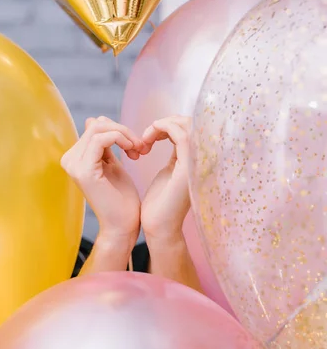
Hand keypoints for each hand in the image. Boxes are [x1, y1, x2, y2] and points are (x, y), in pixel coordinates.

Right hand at [61, 116, 142, 250]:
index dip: (119, 130)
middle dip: (123, 131)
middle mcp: (69, 160)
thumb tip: (92, 120)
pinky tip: (133, 152)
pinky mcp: (84, 170)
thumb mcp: (111, 164)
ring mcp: (74, 165)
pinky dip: (122, 139)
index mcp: (74, 158)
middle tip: (140, 147)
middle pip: (97, 124)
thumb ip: (103, 144)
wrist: (123, 226)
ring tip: (138, 150)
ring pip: (99, 128)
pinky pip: (102, 139)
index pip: (95, 126)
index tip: (136, 146)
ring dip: (125, 135)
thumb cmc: (121, 199)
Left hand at [140, 116, 191, 242]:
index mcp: (200, 158)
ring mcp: (198, 162)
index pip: (192, 127)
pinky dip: (162, 129)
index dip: (169, 124)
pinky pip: (180, 135)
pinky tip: (147, 139)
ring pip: (187, 124)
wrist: (158, 226)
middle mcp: (203, 158)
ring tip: (145, 140)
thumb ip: (174, 153)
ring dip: (162, 125)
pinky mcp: (188, 167)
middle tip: (146, 137)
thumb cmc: (160, 203)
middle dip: (166, 122)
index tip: (148, 138)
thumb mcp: (169, 171)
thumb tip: (168, 134)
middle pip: (192, 122)